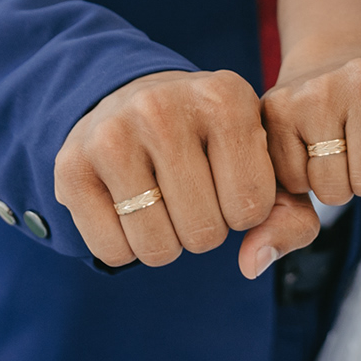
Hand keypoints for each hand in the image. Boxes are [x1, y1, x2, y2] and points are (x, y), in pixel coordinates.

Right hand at [54, 70, 321, 279]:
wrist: (133, 99)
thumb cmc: (213, 143)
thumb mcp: (263, 163)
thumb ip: (289, 216)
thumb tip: (252, 263)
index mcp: (226, 97)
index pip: (253, 207)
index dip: (244, 210)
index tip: (229, 179)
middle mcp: (165, 106)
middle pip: (205, 233)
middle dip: (205, 228)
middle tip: (191, 192)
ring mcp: (112, 133)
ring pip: (158, 247)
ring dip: (166, 241)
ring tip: (162, 199)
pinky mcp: (72, 165)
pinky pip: (112, 251)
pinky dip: (126, 247)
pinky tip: (128, 206)